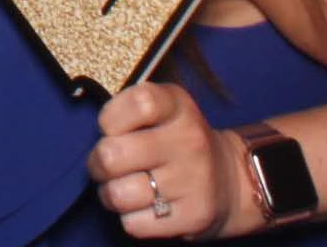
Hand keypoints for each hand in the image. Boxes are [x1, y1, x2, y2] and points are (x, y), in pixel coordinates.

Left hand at [88, 81, 246, 237]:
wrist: (231, 180)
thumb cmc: (179, 141)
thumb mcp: (165, 109)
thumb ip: (129, 109)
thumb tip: (95, 133)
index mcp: (179, 108)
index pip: (139, 103)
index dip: (111, 117)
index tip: (111, 128)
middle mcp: (190, 141)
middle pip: (112, 154)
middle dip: (98, 162)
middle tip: (107, 164)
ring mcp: (194, 181)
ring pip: (118, 194)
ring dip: (111, 194)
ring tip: (122, 187)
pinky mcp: (194, 216)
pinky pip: (134, 224)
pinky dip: (130, 218)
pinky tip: (143, 206)